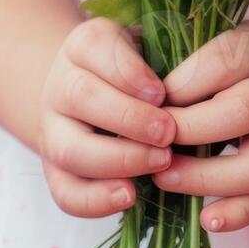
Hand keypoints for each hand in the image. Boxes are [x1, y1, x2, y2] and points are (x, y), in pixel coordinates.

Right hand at [38, 17, 177, 217]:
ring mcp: (52, 131)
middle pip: (79, 96)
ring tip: (160, 163)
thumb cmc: (136, 73)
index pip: (95, 47)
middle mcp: (59, 86)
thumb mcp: (149, 50)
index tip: (161, 92)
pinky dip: (95, 200)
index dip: (127, 72)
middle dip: (127, 118)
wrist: (90, 96)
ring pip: (68, 148)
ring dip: (117, 159)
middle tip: (168, 133)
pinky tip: (130, 196)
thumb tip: (196, 86)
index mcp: (83, 47)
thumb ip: (167, 59)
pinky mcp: (56, 170)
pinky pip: (65, 192)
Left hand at [151, 19, 248, 233]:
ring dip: (203, 178)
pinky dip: (237, 213)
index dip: (178, 84)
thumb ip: (200, 57)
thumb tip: (136, 88)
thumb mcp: (241, 42)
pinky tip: (205, 219)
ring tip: (163, 176)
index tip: (144, 101)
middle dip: (187, 131)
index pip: (222, 60)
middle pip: (242, 112)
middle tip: (149, 141)